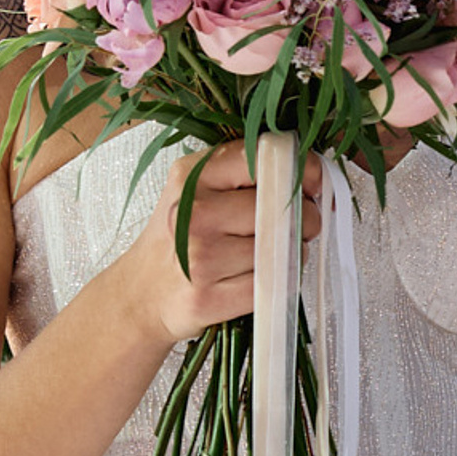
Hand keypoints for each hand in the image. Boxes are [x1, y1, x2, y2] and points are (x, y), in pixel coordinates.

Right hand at [123, 144, 321, 345]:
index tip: (313, 185)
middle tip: (293, 227)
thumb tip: (316, 175)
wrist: (141, 293)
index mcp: (194, 175)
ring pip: (284, 248)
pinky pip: (274, 284)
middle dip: (304, 219)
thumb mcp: (200, 188)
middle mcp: (194, 212)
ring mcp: (200, 257)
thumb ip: (249, 173)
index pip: (267, 158)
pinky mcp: (209, 297)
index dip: (303, 170)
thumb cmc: (181, 238)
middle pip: (284, 207)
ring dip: (290, 254)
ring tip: (266, 254)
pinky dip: (278, 282)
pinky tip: (256, 277)